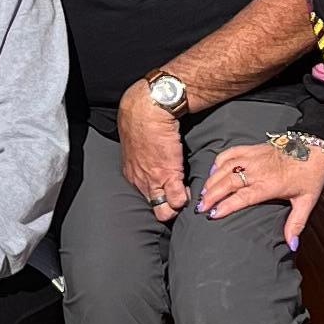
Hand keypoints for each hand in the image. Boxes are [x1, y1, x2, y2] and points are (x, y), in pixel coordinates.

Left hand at [117, 82, 188, 221]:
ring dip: (178, 205)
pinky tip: (190, 190)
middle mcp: (141, 182)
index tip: (169, 196)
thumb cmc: (143, 123)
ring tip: (187, 195)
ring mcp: (154, 181)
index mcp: (133, 175)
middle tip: (179, 200)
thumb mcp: (137, 148)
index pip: (147, 200)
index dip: (160, 201)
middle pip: (155, 210)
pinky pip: (178, 200)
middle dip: (168, 209)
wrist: (148, 111)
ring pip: (166, 212)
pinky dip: (186, 198)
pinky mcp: (169, 175)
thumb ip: (143, 161)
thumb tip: (152, 163)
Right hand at [196, 133, 323, 251]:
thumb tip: (292, 245)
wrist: (315, 148)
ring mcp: (253, 157)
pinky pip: (230, 153)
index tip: (213, 215)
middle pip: (228, 182)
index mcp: (270, 185)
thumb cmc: (310, 176)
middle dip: (211, 195)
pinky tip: (213, 171)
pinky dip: (218, 161)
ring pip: (225, 167)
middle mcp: (258, 170)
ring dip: (212, 180)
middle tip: (199, 207)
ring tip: (203, 193)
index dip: (226, 206)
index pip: (242, 197)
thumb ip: (296, 224)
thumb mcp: (307, 202)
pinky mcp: (253, 148)